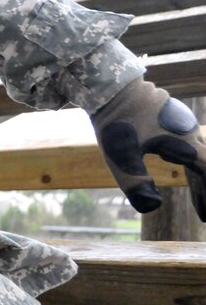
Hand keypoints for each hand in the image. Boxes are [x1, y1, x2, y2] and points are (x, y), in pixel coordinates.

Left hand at [90, 77, 205, 219]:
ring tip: (197, 204)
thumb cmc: (116, 123)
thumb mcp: (122, 157)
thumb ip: (136, 184)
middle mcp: (188, 132)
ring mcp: (181, 124)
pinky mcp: (170, 119)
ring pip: (197, 156)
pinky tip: (179, 172)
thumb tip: (153, 207)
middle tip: (203, 216)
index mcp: (184, 143)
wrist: (109, 88)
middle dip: (205, 192)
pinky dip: (187, 163)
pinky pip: (186, 145)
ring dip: (198, 180)